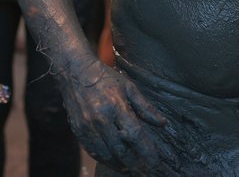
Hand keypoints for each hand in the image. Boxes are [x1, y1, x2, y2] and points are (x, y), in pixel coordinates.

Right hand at [59, 57, 183, 173]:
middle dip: (135, 164)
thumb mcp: (129, 87)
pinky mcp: (78, 130)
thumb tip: (163, 123)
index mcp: (116, 106)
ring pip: (106, 154)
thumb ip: (145, 107)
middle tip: (145, 172)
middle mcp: (101, 118)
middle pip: (121, 150)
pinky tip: (114, 161)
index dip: (146, 150)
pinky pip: (92, 151)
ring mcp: (87, 126)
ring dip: (120, 164)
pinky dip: (104, 159)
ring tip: (131, 169)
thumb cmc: (105, 78)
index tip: (155, 162)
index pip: (135, 134)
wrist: (75, 72)